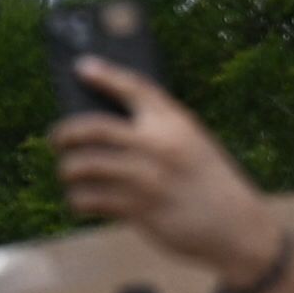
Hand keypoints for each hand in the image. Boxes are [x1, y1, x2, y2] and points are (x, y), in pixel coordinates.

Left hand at [42, 62, 275, 289]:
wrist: (235, 225)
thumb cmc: (208, 181)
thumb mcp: (192, 142)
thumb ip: (158, 130)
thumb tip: (106, 128)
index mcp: (174, 122)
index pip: (134, 87)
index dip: (104, 74)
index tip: (80, 66)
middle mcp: (158, 145)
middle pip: (94, 127)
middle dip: (66, 132)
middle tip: (57, 138)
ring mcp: (147, 178)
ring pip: (85, 166)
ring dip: (68, 170)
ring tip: (69, 174)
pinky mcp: (139, 210)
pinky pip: (91, 200)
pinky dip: (78, 200)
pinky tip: (79, 201)